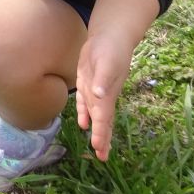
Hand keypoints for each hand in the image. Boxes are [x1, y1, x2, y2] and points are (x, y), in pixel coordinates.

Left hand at [74, 35, 132, 160]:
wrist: (109, 36)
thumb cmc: (110, 48)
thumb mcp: (107, 62)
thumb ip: (104, 79)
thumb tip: (100, 95)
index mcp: (107, 94)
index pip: (104, 118)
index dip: (101, 133)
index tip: (99, 149)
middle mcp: (103, 96)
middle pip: (102, 121)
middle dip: (102, 138)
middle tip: (102, 158)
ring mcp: (96, 90)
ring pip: (95, 115)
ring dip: (95, 130)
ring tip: (96, 147)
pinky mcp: (88, 82)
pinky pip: (86, 102)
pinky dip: (85, 114)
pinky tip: (83, 123)